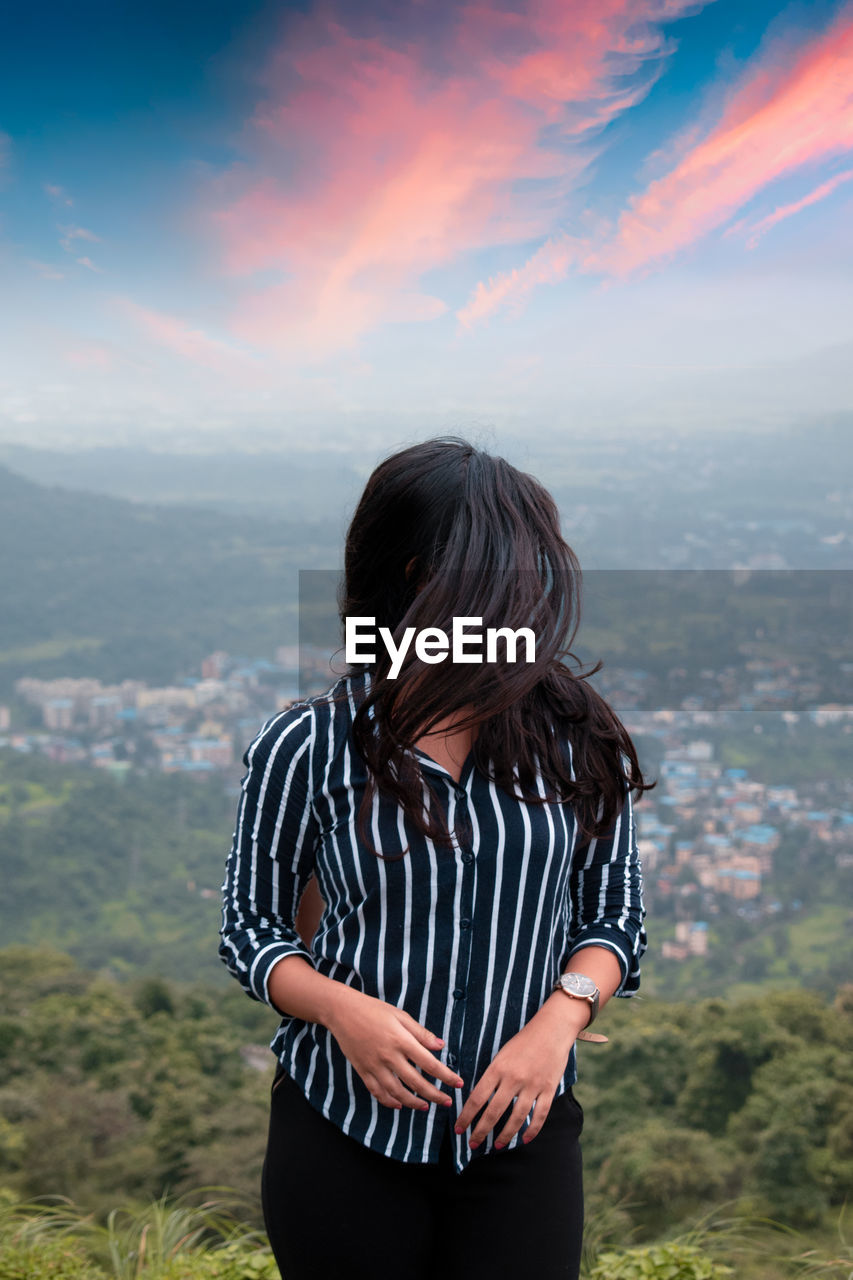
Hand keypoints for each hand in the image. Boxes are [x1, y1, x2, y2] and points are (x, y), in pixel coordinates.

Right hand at [326, 987, 464, 1111]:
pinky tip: (399, 1105)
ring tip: (425, 1107)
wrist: (342, 1011)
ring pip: (397, 1093)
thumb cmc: (374, 1009)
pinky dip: (389, 1101)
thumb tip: (441, 1046)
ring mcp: (374, 1066)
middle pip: (416, 1083)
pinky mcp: (363, 1071)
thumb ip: (421, 1033)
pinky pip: (377, 1092)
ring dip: (413, 1103)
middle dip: (434, 1095)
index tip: (458, 1084)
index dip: (446, 1076)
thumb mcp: (400, 1015)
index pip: (429, 1064)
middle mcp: (389, 1056)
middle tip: (447, 1102)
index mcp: (401, 1040)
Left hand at [454, 996, 586, 1148]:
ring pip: (516, 1118)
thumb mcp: (502, 1054)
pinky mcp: (548, 1088)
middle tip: (472, 1145)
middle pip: (494, 1111)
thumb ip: (492, 1076)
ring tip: (496, 1146)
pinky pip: (540, 1115)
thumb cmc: (523, 1041)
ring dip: (505, 1135)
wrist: (552, 1028)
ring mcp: (532, 1085)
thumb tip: (478, 1099)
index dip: (466, 1117)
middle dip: (481, 1131)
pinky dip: (532, 1130)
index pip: (477, 1098)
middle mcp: (513, 1078)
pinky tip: (524, 1139)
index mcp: (498, 1068)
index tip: (459, 1129)